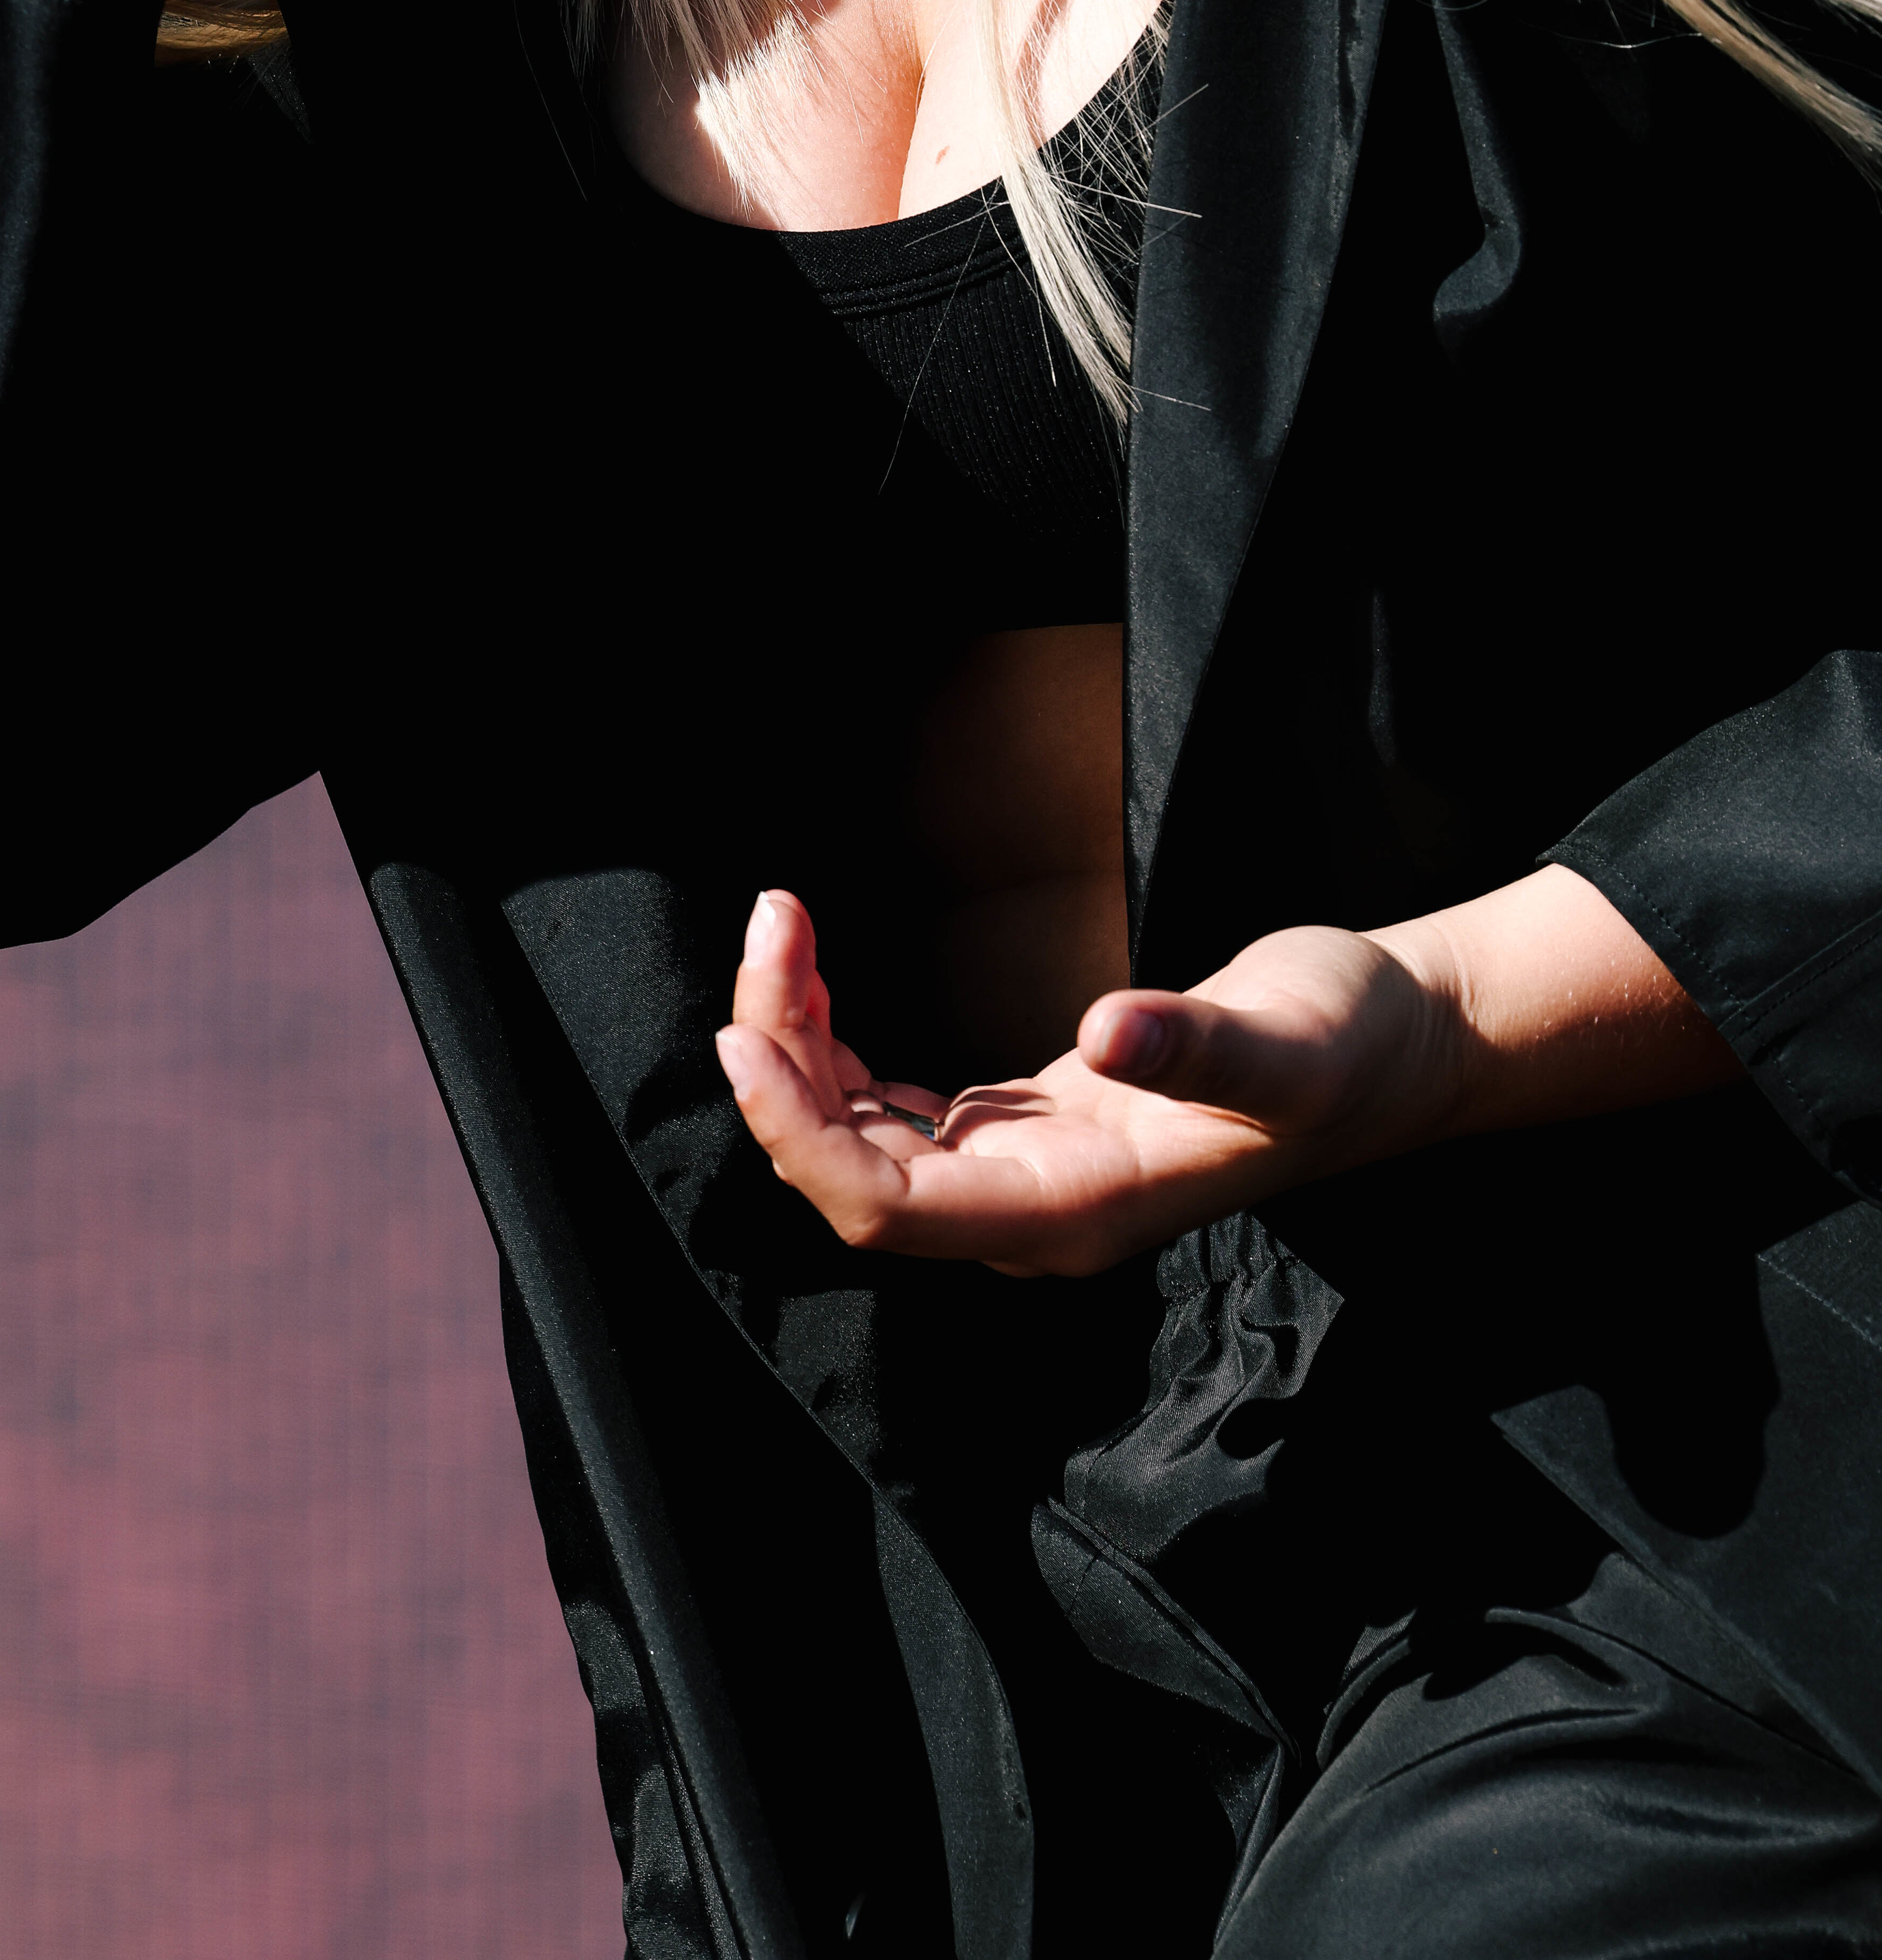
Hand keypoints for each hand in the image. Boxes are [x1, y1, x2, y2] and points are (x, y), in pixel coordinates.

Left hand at [715, 871, 1732, 1275]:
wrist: (1392, 1048)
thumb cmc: (1346, 1042)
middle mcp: (1036, 1215)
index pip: (890, 1208)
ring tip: (785, 930)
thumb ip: (1200, 1046)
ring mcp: (1026, 1180)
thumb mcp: (1288, 1038)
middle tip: (774, 924)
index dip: (801, 1136)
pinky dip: (841, 1056)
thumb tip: (1105, 1033)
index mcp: (1078, 1210)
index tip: (747, 1033)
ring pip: (863, 1146)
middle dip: (786, 1067)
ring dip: (804, 1051)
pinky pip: (896, 1120)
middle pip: (854, 1178)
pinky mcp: (1028, 1134)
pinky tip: (824, 987)